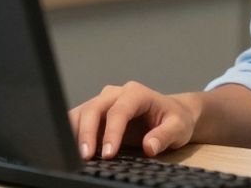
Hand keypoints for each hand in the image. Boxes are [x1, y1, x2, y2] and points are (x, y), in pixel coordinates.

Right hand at [69, 81, 196, 159]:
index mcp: (137, 93)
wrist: (172, 113)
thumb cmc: (175, 119)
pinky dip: (72, 132)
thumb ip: (164, 136)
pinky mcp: (96, 112)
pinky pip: (78, 119)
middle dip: (87, 133)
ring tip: (75, 155)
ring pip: (82, 112)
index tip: (108, 154)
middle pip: (95, 108)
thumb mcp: (178, 127)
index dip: (111, 132)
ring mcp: (104, 101)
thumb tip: (149, 146)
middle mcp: (117, 93)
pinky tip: (71, 148)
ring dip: (75, 133)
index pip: (119, 110)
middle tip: (85, 157)